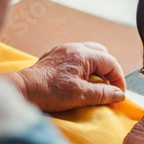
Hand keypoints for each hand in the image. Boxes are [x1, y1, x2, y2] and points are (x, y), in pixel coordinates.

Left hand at [2, 42, 125, 111]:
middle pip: (102, 54)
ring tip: (96, 84)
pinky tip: (80, 80)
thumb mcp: (81, 96)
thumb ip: (103, 94)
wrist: (23, 90)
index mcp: (82, 55)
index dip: (118, 79)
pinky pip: (76, 56)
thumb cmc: (50, 92)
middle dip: (109, 71)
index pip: (111, 62)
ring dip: (97, 68)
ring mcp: (63, 50)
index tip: (118, 94)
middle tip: (109, 87)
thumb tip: (119, 95)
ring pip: (89, 53)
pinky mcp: (54, 56)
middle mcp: (74, 48)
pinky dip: (84, 67)